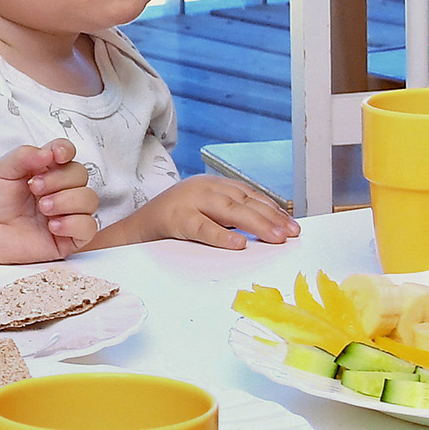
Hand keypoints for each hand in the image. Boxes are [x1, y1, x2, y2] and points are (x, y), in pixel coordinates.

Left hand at [0, 140, 98, 263]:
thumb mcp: (0, 171)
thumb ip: (24, 155)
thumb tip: (49, 152)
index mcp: (44, 170)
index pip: (67, 153)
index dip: (66, 151)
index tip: (56, 155)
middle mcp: (58, 190)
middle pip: (80, 174)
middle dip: (59, 179)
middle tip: (35, 188)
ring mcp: (66, 213)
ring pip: (89, 199)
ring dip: (67, 200)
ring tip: (43, 208)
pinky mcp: (68, 238)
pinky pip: (89, 227)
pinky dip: (74, 223)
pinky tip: (53, 226)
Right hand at [96, 175, 297, 251]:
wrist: (136, 227)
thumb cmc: (175, 223)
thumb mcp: (207, 212)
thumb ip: (232, 216)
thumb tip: (270, 231)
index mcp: (214, 185)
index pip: (250, 194)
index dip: (273, 209)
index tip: (292, 226)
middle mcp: (204, 187)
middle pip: (244, 201)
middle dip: (271, 218)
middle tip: (291, 234)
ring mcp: (189, 200)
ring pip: (229, 210)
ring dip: (256, 224)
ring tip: (276, 238)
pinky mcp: (175, 217)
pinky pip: (202, 227)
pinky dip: (222, 235)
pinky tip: (239, 244)